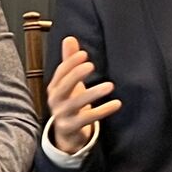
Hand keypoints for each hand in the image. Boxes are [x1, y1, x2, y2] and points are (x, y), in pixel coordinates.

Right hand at [47, 35, 121, 153]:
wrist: (66, 133)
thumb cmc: (70, 102)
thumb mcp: (68, 82)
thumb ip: (69, 61)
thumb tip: (69, 38)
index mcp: (54, 88)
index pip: (60, 73)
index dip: (71, 63)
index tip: (84, 54)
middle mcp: (56, 100)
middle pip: (64, 86)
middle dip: (76, 75)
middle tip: (91, 65)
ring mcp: (63, 115)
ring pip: (77, 103)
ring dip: (93, 93)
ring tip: (110, 86)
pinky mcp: (72, 127)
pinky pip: (88, 119)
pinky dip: (103, 111)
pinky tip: (117, 104)